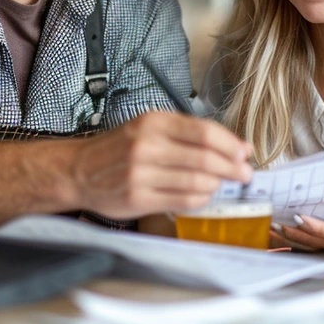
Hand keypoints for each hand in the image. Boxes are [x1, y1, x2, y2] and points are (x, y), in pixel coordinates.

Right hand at [71, 111, 252, 219]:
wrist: (78, 170)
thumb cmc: (119, 148)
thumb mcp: (148, 128)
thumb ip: (186, 134)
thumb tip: (234, 147)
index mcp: (153, 123)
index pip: (204, 132)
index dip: (230, 144)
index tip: (245, 152)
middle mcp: (146, 146)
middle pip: (205, 158)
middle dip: (232, 168)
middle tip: (245, 174)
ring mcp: (141, 174)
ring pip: (196, 182)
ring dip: (217, 184)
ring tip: (222, 184)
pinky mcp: (138, 199)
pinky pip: (182, 201)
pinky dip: (201, 199)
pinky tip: (204, 195)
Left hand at [271, 174, 323, 252]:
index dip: (315, 227)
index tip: (299, 217)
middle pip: (314, 242)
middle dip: (294, 233)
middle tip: (275, 222)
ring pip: (309, 245)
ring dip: (289, 238)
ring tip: (270, 227)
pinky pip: (310, 244)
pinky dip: (293, 240)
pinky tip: (277, 233)